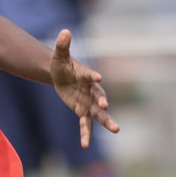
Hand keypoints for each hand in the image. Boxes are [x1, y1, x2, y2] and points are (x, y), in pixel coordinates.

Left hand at [47, 29, 118, 146]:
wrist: (60, 74)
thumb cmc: (61, 63)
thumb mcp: (58, 55)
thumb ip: (63, 45)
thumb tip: (64, 31)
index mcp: (85, 75)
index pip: (90, 76)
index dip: (93, 76)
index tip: (98, 78)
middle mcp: (90, 90)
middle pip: (99, 97)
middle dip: (102, 103)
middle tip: (106, 107)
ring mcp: (87, 102)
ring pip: (98, 114)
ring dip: (106, 121)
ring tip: (117, 129)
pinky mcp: (81, 110)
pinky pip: (85, 124)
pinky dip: (86, 134)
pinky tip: (85, 145)